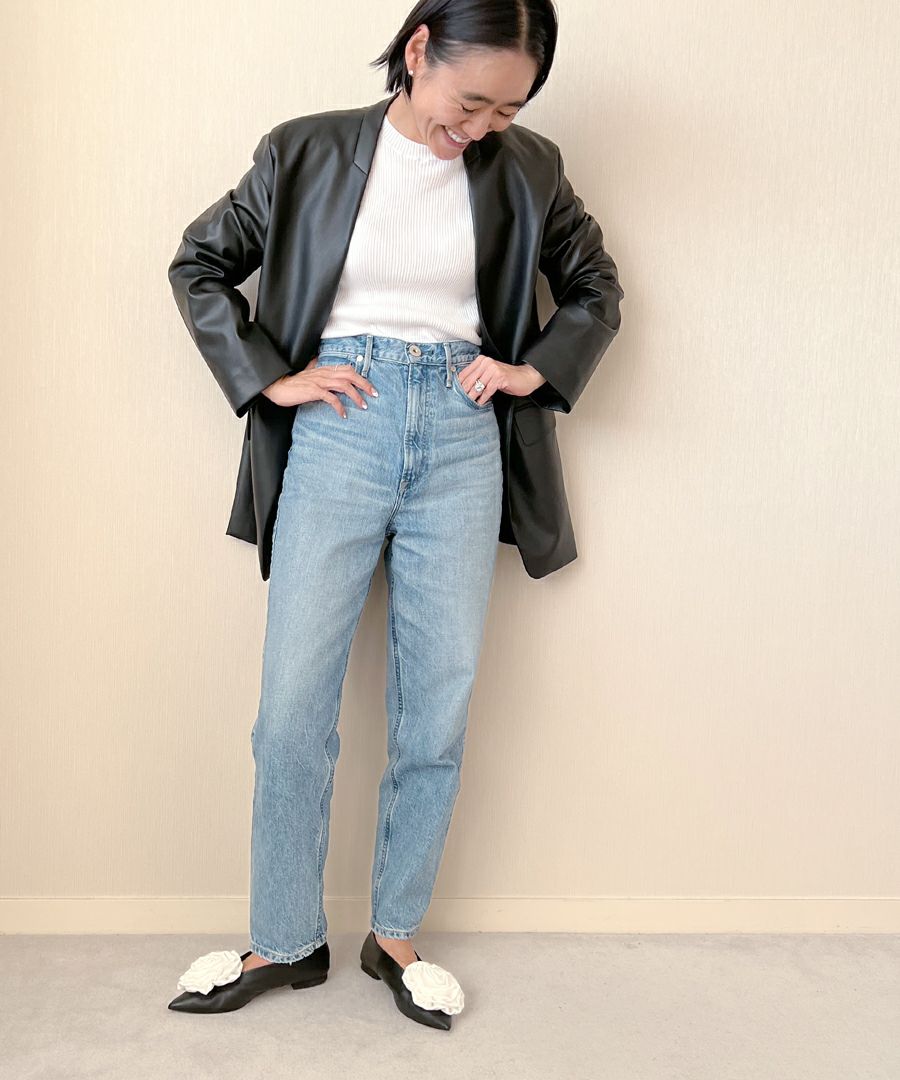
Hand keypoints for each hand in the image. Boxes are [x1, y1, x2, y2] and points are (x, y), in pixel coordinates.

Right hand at [262, 356, 377, 417]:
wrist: (278, 387)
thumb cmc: (293, 383)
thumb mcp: (306, 373)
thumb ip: (314, 366)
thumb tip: (316, 359)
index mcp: (324, 369)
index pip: (348, 369)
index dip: (361, 377)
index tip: (370, 388)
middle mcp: (324, 373)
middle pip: (350, 375)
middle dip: (364, 384)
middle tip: (373, 394)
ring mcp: (319, 382)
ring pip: (344, 385)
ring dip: (356, 396)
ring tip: (363, 406)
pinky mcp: (314, 391)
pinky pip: (332, 398)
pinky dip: (340, 407)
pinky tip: (343, 414)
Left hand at [455, 356, 545, 405]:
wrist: (525, 377)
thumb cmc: (506, 378)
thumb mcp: (489, 375)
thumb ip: (477, 377)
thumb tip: (462, 388)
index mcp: (481, 360)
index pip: (464, 373)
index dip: (458, 385)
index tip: (455, 395)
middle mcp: (486, 362)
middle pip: (469, 380)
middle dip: (464, 393)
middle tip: (460, 402)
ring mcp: (493, 369)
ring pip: (477, 386)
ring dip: (472, 397)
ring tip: (469, 404)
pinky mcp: (499, 377)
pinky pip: (487, 390)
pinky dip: (483, 398)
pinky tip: (481, 403)